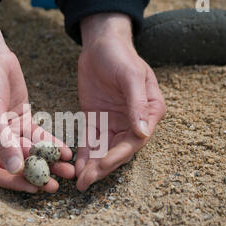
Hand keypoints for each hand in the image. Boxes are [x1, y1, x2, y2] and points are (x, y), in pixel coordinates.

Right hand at [0, 0, 73, 192]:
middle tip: (54, 186)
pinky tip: (66, 152)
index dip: (13, 182)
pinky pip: (36, 138)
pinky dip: (50, 145)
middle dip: (35, 175)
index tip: (34, 188)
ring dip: (48, 162)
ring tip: (68, 170)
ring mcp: (4, 135)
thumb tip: (16, 170)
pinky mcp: (19, 124)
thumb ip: (3, 142)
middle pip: (13, 166)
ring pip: (28, 154)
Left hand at [75, 13, 165, 190]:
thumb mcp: (131, 76)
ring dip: (92, 165)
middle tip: (86, 182)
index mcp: (149, 111)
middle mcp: (133, 121)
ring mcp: (113, 121)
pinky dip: (84, 154)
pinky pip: (90, 140)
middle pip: (118, 150)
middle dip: (103, 167)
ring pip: (104, 149)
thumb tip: (143, 133)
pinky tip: (76, 167)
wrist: (100, 44)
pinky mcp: (96, 119)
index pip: (135, 140)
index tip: (102, 165)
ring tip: (80, 181)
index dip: (118, 155)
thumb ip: (137, 104)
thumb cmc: (120, 55)